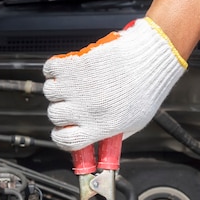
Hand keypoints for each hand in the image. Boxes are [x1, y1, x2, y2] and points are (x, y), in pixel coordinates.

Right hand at [43, 17, 186, 150]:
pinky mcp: (75, 65)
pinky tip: (67, 69)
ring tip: (73, 84)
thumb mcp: (135, 122)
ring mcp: (78, 87)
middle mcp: (86, 109)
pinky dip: (54, 69)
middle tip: (73, 103)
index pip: (66, 141)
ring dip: (58, 88)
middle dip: (61, 110)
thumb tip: (103, 142)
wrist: (150, 58)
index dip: (62, 136)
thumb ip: (115, 134)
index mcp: (101, 126)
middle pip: (54, 116)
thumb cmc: (148, 87)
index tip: (63, 131)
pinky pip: (50, 69)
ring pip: (49, 92)